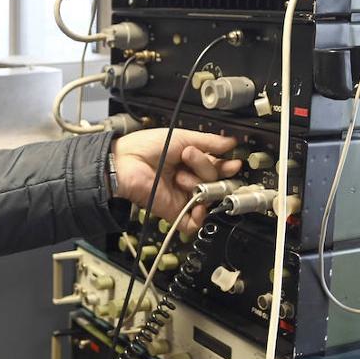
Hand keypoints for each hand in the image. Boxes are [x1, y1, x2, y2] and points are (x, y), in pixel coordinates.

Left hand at [110, 129, 241, 234]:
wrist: (125, 162)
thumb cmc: (145, 147)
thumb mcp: (182, 137)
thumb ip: (209, 142)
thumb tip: (231, 143)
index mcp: (190, 162)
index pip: (217, 167)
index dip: (226, 165)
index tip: (234, 162)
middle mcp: (188, 179)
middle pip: (215, 179)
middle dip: (205, 167)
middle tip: (189, 157)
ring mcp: (182, 196)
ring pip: (208, 196)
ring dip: (197, 182)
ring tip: (179, 175)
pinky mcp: (175, 212)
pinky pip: (195, 221)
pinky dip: (200, 215)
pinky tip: (197, 202)